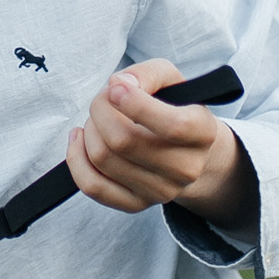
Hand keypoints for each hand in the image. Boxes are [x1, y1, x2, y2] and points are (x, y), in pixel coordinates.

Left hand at [67, 59, 248, 219]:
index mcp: (202, 133)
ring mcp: (161, 191)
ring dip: (89, 130)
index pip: (172, 126)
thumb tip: (119, 86)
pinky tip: (80, 139)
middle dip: (101, 109)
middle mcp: (186, 168)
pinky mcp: (136, 204)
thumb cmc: (172, 108)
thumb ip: (147, 74)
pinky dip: (76, 158)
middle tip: (103, 98)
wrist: (183, 150)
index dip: (136, 104)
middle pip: (124, 140)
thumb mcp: (170, 80)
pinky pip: (93, 186)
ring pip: (103, 158)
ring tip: (98, 119)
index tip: (115, 87)